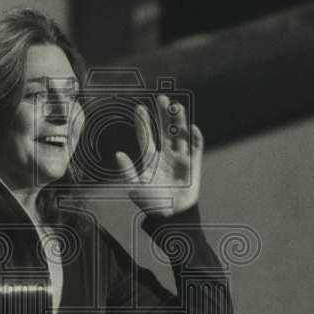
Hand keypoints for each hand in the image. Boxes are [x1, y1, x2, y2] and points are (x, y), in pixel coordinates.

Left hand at [114, 95, 203, 215]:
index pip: (146, 137)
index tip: (139, 108)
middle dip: (163, 115)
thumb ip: (127, 170)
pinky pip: (196, 149)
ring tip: (176, 106)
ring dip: (178, 121)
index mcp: (151, 160)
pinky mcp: (194, 165)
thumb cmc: (151, 203)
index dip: (143, 123)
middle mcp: (166, 156)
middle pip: (165, 130)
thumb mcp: (134, 187)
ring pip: (180, 135)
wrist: (171, 216)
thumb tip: (117, 154)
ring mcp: (180, 159)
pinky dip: (195, 138)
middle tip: (161, 98)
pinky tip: (192, 128)